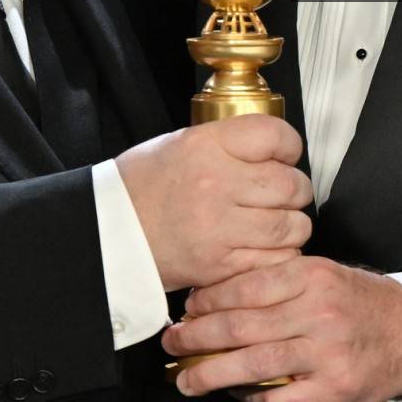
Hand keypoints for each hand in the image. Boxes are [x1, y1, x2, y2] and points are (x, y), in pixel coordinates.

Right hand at [114, 114, 311, 290]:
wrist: (108, 233)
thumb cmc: (142, 186)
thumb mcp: (180, 144)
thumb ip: (228, 144)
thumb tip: (273, 149)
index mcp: (205, 145)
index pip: (274, 136)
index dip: (288, 145)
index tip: (284, 154)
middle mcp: (216, 183)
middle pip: (290, 183)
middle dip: (294, 189)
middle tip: (282, 193)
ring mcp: (220, 227)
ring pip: (291, 224)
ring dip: (291, 224)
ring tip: (275, 222)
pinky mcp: (220, 265)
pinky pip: (275, 260)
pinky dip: (278, 255)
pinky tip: (264, 247)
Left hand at [161, 257, 401, 400]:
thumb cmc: (358, 303)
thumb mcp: (322, 275)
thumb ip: (277, 284)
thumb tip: (215, 300)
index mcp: (312, 276)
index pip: (246, 285)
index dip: (207, 300)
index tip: (187, 309)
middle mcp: (318, 312)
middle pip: (241, 326)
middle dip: (196, 338)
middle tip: (173, 344)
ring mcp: (327, 353)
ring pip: (253, 365)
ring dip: (210, 375)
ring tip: (188, 379)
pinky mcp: (334, 389)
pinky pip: (279, 399)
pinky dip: (250, 399)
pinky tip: (233, 396)